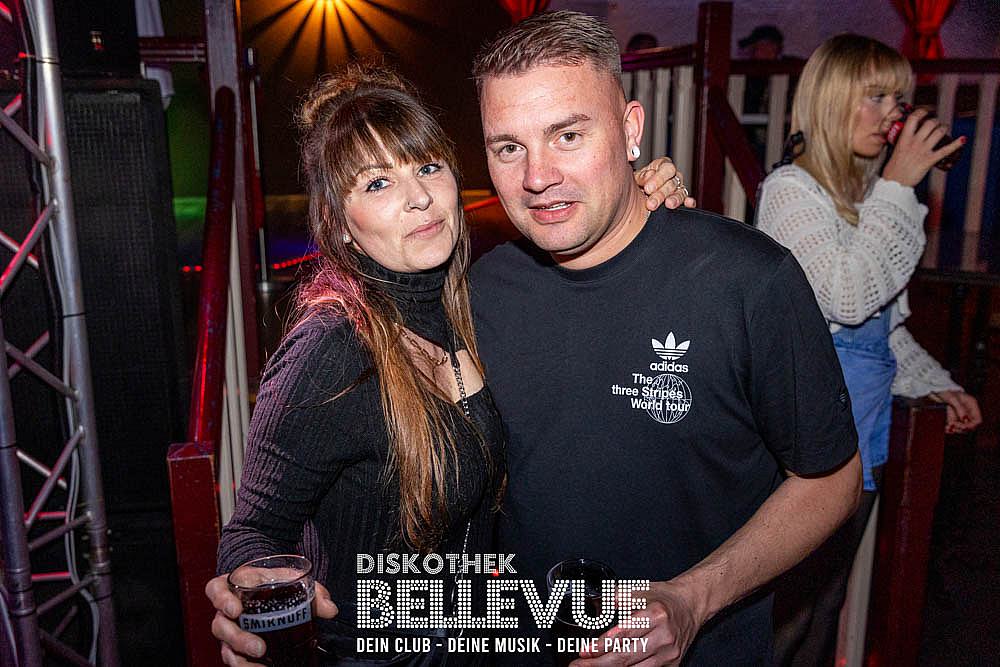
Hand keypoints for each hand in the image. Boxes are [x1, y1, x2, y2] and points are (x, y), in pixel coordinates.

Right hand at [206, 573, 337, 665]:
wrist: (266, 586)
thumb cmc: (273, 581)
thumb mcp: (290, 578)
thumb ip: (311, 589)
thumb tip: (331, 609)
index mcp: (234, 586)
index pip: (215, 590)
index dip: (221, 600)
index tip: (236, 610)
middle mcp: (226, 610)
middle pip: (220, 625)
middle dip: (238, 639)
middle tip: (259, 648)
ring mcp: (230, 630)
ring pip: (225, 646)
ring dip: (242, 657)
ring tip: (260, 663)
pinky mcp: (235, 646)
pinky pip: (235, 658)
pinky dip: (246, 665)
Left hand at [571, 580, 703, 665]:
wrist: (690, 606)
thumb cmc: (662, 598)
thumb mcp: (638, 589)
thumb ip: (613, 596)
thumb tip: (592, 604)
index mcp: (655, 616)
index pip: (623, 635)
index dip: (601, 646)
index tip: (583, 652)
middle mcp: (664, 637)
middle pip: (626, 657)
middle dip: (598, 664)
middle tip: (578, 665)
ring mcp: (669, 655)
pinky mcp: (672, 666)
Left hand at [635, 158, 696, 210]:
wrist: (633, 200)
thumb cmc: (636, 185)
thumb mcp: (635, 178)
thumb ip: (640, 175)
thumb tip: (648, 175)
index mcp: (662, 166)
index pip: (666, 168)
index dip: (658, 178)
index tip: (647, 189)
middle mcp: (672, 176)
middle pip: (672, 182)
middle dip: (661, 193)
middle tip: (651, 203)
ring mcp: (678, 188)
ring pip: (680, 192)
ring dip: (674, 199)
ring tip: (668, 204)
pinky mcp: (681, 201)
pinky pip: (688, 201)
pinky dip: (689, 202)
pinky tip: (688, 203)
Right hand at [882, 108, 964, 187]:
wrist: (894, 184)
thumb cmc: (892, 170)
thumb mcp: (894, 151)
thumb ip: (902, 141)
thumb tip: (907, 135)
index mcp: (904, 139)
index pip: (914, 118)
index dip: (922, 112)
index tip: (925, 112)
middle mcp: (914, 142)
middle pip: (930, 123)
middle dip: (935, 121)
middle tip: (935, 124)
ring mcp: (923, 151)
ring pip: (939, 132)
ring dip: (944, 128)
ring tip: (944, 129)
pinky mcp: (930, 160)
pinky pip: (946, 150)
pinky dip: (956, 144)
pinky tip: (962, 139)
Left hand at [929, 390, 981, 433]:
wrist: (936, 389)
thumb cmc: (945, 391)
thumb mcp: (953, 399)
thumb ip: (960, 409)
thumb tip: (965, 420)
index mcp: (972, 405)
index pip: (977, 420)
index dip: (971, 425)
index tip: (961, 426)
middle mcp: (968, 410)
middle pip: (970, 425)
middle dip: (961, 428)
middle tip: (952, 427)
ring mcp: (961, 413)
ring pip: (962, 426)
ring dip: (955, 429)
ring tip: (947, 428)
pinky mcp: (954, 416)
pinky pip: (955, 425)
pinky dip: (950, 428)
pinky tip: (946, 429)